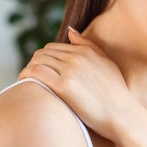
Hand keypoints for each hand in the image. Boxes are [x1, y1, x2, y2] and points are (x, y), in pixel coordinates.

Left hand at [18, 27, 134, 140]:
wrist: (122, 114)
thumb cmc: (116, 93)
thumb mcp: (106, 63)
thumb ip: (88, 45)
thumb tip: (70, 31)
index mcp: (86, 51)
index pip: (53, 47)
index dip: (44, 58)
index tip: (41, 70)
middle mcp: (77, 58)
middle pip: (43, 53)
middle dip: (35, 63)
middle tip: (31, 77)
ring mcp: (70, 71)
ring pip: (37, 61)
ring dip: (28, 69)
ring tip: (27, 81)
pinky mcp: (64, 86)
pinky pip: (36, 73)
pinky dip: (26, 75)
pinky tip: (25, 83)